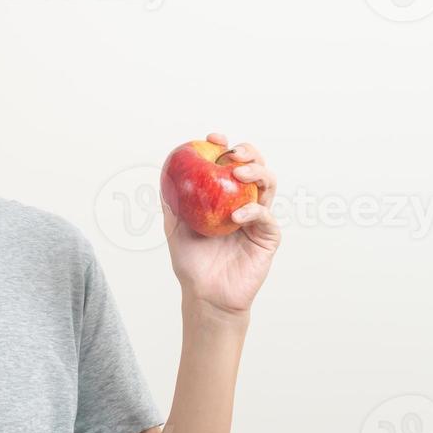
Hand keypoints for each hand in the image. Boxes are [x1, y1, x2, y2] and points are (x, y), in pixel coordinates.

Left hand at [161, 132, 280, 315]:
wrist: (205, 294)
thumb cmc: (191, 262)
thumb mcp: (174, 227)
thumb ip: (172, 202)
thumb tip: (163, 173)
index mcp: (225, 196)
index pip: (230, 163)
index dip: (225, 145)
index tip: (213, 138)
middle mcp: (244, 202)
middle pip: (255, 167)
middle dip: (248, 152)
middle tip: (233, 153)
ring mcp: (258, 218)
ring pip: (269, 185)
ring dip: (257, 173)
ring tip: (239, 173)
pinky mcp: (268, 237)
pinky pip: (266, 217)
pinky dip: (253, 211)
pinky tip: (237, 215)